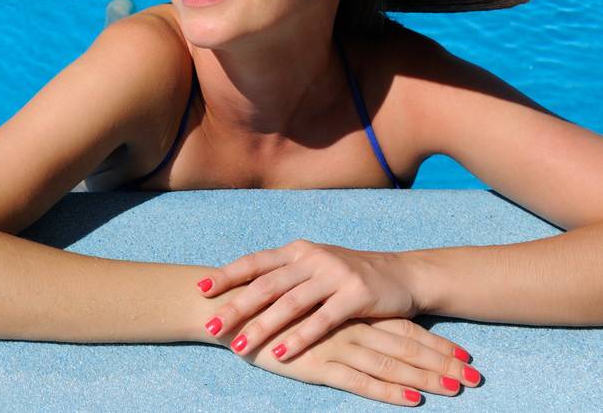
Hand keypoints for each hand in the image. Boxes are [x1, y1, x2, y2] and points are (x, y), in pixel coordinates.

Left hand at [196, 239, 422, 362]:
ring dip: (262, 327)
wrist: (401, 274)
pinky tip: (282, 353)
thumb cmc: (349, 275)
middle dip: (236, 306)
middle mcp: (311, 258)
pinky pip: (321, 320)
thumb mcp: (314, 266)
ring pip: (289, 304)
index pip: (254, 262)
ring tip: (239, 347)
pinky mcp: (355, 295)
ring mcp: (334, 274)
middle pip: (266, 285)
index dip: (227, 275)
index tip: (201, 290)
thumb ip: (284, 274)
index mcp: (297, 250)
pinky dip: (300, 337)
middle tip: (211, 325)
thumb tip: (241, 287)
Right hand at [236, 316, 480, 405]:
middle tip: (476, 376)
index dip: (435, 343)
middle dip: (442, 361)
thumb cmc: (268, 312)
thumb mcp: (308, 310)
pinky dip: (388, 391)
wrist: (231, 312)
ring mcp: (336, 345)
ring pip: (391, 362)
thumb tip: (363, 330)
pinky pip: (361, 380)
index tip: (465, 355)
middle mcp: (349, 326)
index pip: (402, 328)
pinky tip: (412, 399)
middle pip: (406, 344)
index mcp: (349, 312)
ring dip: (426, 376)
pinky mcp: (319, 364)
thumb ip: (335, 317)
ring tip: (457, 388)